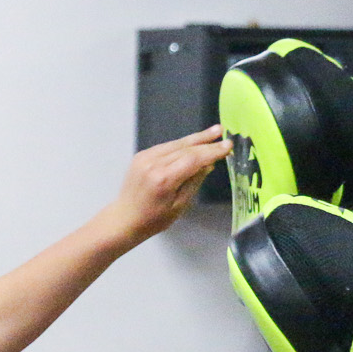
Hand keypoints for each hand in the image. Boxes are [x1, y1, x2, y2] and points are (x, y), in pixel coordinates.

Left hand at [102, 125, 232, 245]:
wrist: (124, 219)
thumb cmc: (154, 219)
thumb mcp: (180, 206)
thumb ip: (194, 182)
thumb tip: (208, 164)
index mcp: (164, 179)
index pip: (193, 159)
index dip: (212, 151)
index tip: (228, 146)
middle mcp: (153, 163)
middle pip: (185, 148)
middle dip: (206, 141)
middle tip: (224, 133)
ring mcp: (145, 157)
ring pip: (176, 144)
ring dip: (195, 138)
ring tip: (213, 132)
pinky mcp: (141, 155)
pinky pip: (166, 147)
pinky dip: (181, 144)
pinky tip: (194, 142)